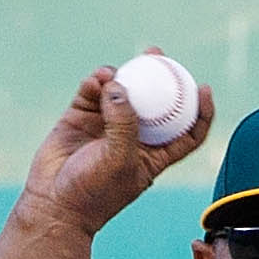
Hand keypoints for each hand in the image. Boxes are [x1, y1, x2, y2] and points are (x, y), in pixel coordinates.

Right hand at [16, 54, 214, 240]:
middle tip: (155, 54)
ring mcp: (106, 125)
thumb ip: (124, 123)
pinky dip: (94, 82)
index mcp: (153, 154)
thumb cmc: (94, 192)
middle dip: (157, 76)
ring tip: (110, 74)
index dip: (200, 111)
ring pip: (120, 91)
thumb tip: (118, 85)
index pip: (186, 132)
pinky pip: (92, 92)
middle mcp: (132, 137)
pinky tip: (94, 80)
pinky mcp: (81, 117)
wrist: (54, 204)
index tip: (203, 88)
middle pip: (154, 101)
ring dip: (119, 76)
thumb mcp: (119, 159)